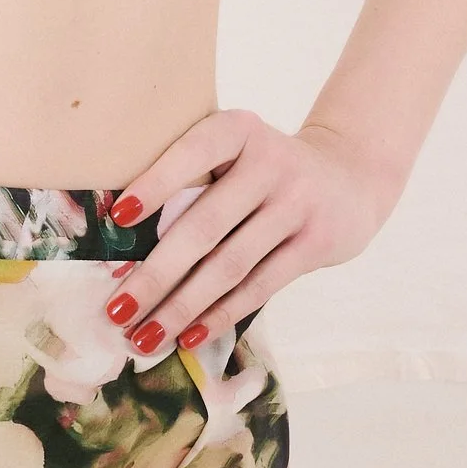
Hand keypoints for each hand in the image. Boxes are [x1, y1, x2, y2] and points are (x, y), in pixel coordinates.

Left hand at [100, 109, 400, 356]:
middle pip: (205, 226)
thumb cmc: (264, 169)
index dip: (156, 183)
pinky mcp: (316, 243)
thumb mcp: (236, 151)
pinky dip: (220, 314)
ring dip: (182, 307)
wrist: (351, 175)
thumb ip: (195, 179)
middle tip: (116, 310)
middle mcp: (270, 163)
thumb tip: (123, 239)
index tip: (118, 218)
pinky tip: (189, 336)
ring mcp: (297, 204)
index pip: (193, 153)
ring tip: (144, 337)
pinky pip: (260, 285)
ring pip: (230, 265)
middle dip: (156, 274)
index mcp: (238, 130)